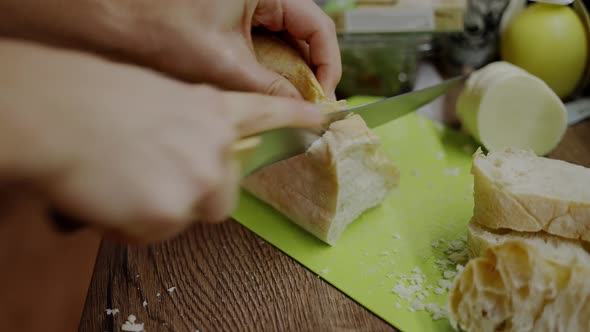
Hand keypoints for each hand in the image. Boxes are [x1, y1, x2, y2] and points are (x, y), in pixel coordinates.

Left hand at [0, 0, 341, 98]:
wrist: (111, 18)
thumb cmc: (160, 27)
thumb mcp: (224, 62)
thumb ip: (268, 86)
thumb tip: (300, 109)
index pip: (318, 26)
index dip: (328, 65)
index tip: (325, 98)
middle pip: (305, 34)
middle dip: (310, 72)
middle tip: (311, 106)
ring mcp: (246, 7)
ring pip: (285, 41)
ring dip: (290, 72)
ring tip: (292, 104)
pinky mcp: (230, 20)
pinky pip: (262, 44)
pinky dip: (268, 68)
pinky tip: (266, 91)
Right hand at [0, 39, 321, 242]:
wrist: (60, 114)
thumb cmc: (95, 99)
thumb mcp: (158, 99)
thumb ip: (190, 126)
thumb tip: (193, 150)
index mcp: (211, 110)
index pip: (267, 113)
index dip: (296, 118)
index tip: (324, 119)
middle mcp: (215, 147)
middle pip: (222, 195)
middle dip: (192, 194)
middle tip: (152, 177)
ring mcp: (199, 181)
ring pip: (184, 215)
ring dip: (156, 207)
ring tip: (122, 180)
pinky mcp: (172, 214)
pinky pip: (154, 233)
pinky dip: (131, 223)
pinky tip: (111, 195)